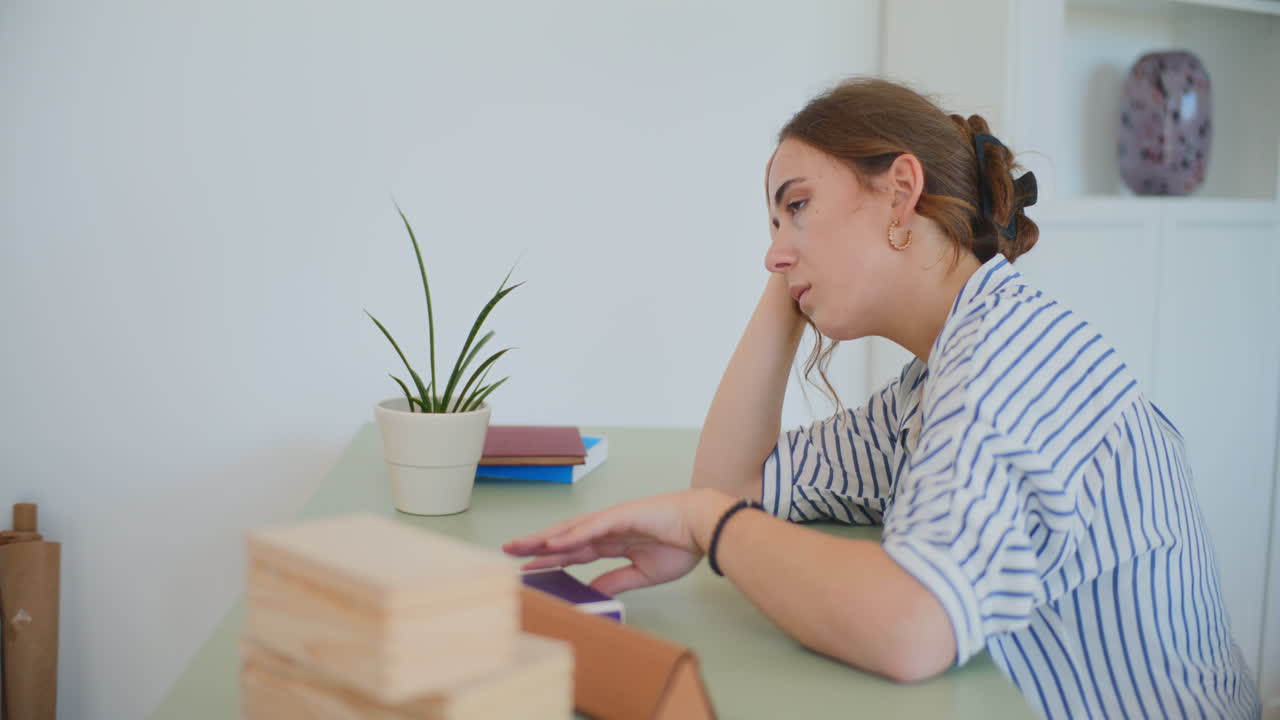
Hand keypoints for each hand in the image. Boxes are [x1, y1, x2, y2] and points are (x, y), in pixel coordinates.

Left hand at [503, 489, 735, 594]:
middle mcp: (607, 528)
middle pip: (564, 537)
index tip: (527, 566)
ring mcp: (613, 520)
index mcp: (613, 542)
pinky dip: (571, 535)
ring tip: (520, 546)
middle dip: (537, 544)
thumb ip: (617, 580)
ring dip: (545, 537)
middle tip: (508, 551)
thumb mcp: (643, 574)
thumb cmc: (681, 545)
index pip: (573, 551)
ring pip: (571, 529)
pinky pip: (592, 528)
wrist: (705, 528)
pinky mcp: (623, 515)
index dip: (549, 558)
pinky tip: (553, 544)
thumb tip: (593, 591)